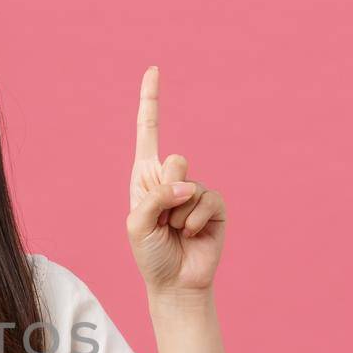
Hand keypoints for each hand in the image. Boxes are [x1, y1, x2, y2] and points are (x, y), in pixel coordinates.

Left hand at [126, 66, 225, 295]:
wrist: (174, 283)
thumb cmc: (150, 255)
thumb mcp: (137, 224)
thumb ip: (155, 198)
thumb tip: (188, 186)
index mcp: (146, 177)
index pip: (148, 132)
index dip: (151, 101)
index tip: (153, 69)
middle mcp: (172, 179)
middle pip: (175, 160)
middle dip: (166, 191)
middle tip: (162, 220)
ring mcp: (195, 192)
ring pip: (190, 185)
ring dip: (178, 215)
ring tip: (174, 233)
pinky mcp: (215, 207)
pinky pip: (208, 200)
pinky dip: (195, 220)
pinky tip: (190, 235)